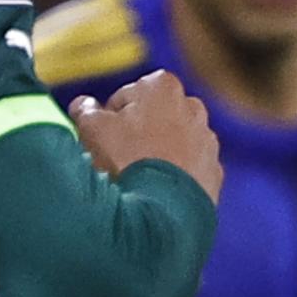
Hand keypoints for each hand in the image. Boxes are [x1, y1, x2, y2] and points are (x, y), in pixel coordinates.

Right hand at [74, 69, 221, 200]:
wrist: (164, 211)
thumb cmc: (126, 161)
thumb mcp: (92, 129)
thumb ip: (86, 111)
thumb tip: (82, 105)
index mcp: (162, 86)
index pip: (125, 97)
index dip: (109, 118)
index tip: (102, 138)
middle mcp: (192, 106)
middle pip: (153, 118)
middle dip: (137, 133)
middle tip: (118, 158)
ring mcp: (207, 140)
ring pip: (173, 143)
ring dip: (157, 154)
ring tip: (138, 177)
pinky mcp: (214, 171)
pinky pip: (188, 169)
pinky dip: (175, 176)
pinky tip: (158, 191)